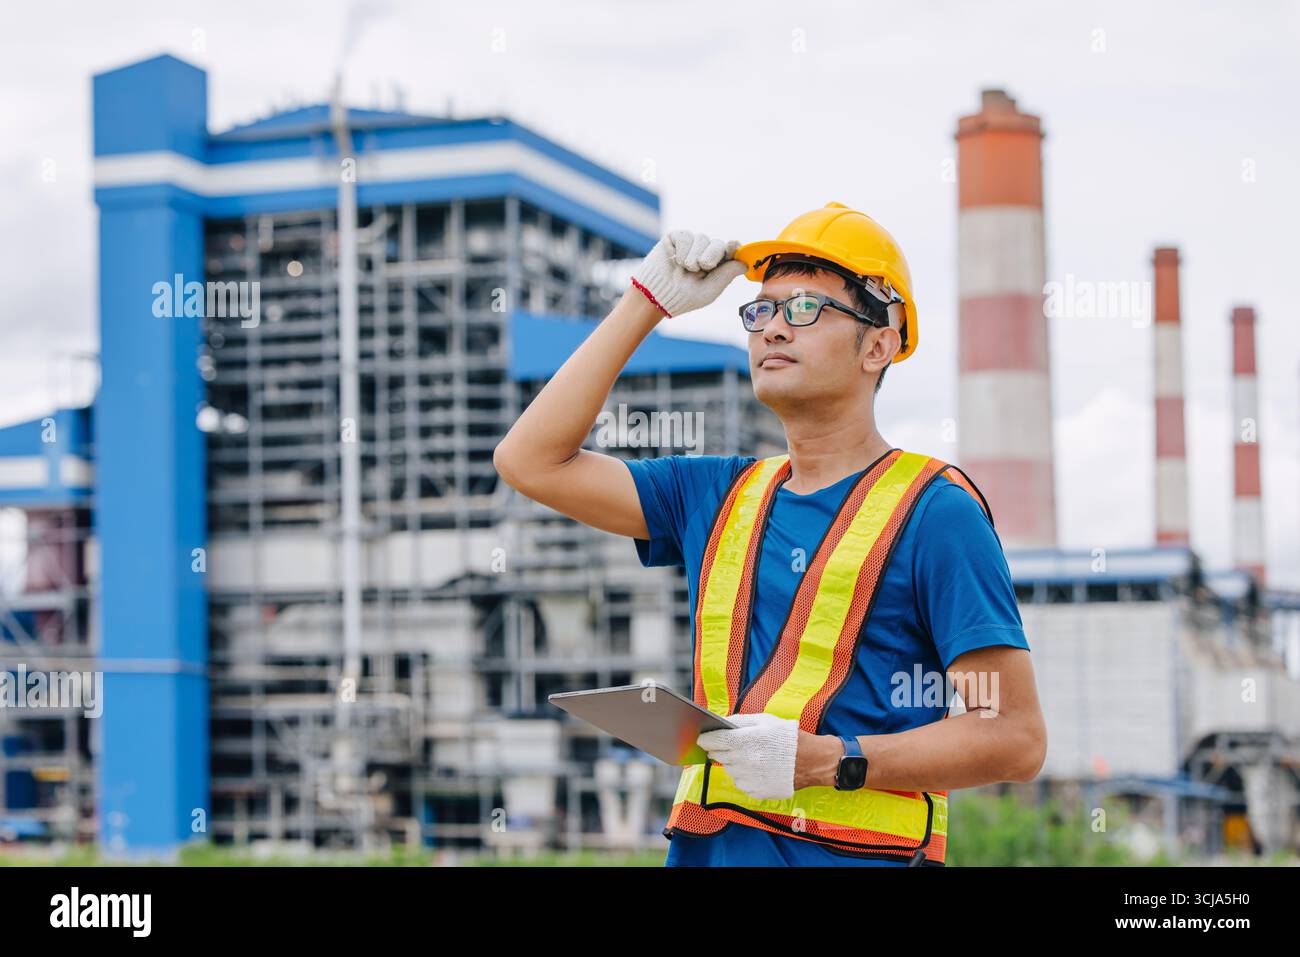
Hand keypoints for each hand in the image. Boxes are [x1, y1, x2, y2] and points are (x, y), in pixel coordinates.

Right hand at [630, 230, 747, 317]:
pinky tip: (676, 261)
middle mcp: (706, 252)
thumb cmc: (684, 297)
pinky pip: (687, 236)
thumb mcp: (710, 290)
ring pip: (702, 239)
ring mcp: (692, 244)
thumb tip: (744, 264)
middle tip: (701, 268)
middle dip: (711, 256)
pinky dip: (683, 250)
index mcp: (717, 265)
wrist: (658, 295)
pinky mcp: (677, 238)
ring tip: (685, 269)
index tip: (733, 246)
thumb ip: (727, 274)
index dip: (733, 248)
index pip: (730, 251)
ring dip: (694, 257)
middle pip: (718, 244)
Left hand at [697, 712, 798, 800]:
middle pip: (719, 756)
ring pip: (729, 770)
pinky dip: (744, 776)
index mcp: (746, 741)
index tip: (701, 738)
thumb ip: (740, 720)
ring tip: (752, 756)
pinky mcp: (756, 791)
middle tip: (731, 745)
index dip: (706, 739)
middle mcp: (745, 761)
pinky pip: (741, 783)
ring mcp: (750, 778)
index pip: (715, 740)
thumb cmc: (788, 737)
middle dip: (721, 750)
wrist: (812, 761)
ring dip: (734, 763)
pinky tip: (758, 768)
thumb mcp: (765, 720)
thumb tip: (720, 722)